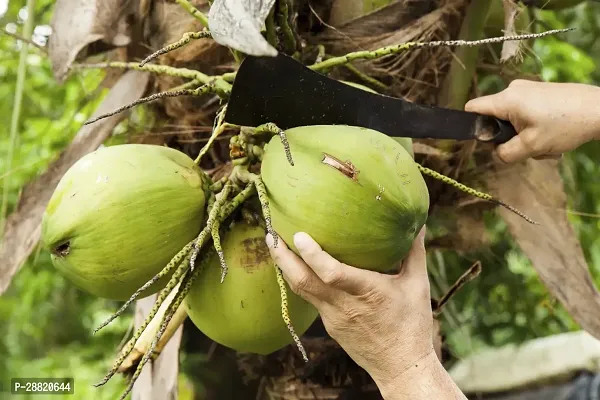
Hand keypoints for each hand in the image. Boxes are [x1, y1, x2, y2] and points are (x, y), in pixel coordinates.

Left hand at [266, 227, 465, 398]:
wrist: (401, 366)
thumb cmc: (412, 324)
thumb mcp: (418, 285)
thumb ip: (414, 251)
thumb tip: (418, 222)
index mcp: (367, 292)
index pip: (332, 273)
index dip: (312, 255)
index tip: (298, 235)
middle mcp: (344, 305)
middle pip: (303, 281)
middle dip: (282, 257)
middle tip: (270, 234)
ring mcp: (332, 317)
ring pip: (301, 290)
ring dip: (285, 267)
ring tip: (275, 244)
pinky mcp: (329, 325)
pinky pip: (310, 298)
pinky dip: (300, 279)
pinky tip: (296, 265)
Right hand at [465, 80, 599, 162]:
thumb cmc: (567, 125)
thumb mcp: (532, 146)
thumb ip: (506, 153)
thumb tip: (497, 152)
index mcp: (507, 99)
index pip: (472, 109)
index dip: (473, 127)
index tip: (488, 141)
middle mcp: (513, 90)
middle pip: (495, 119)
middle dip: (508, 138)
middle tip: (528, 147)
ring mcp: (527, 90)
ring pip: (513, 121)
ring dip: (525, 137)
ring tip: (546, 143)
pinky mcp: (539, 94)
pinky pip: (526, 115)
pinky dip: (534, 129)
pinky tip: (552, 136)